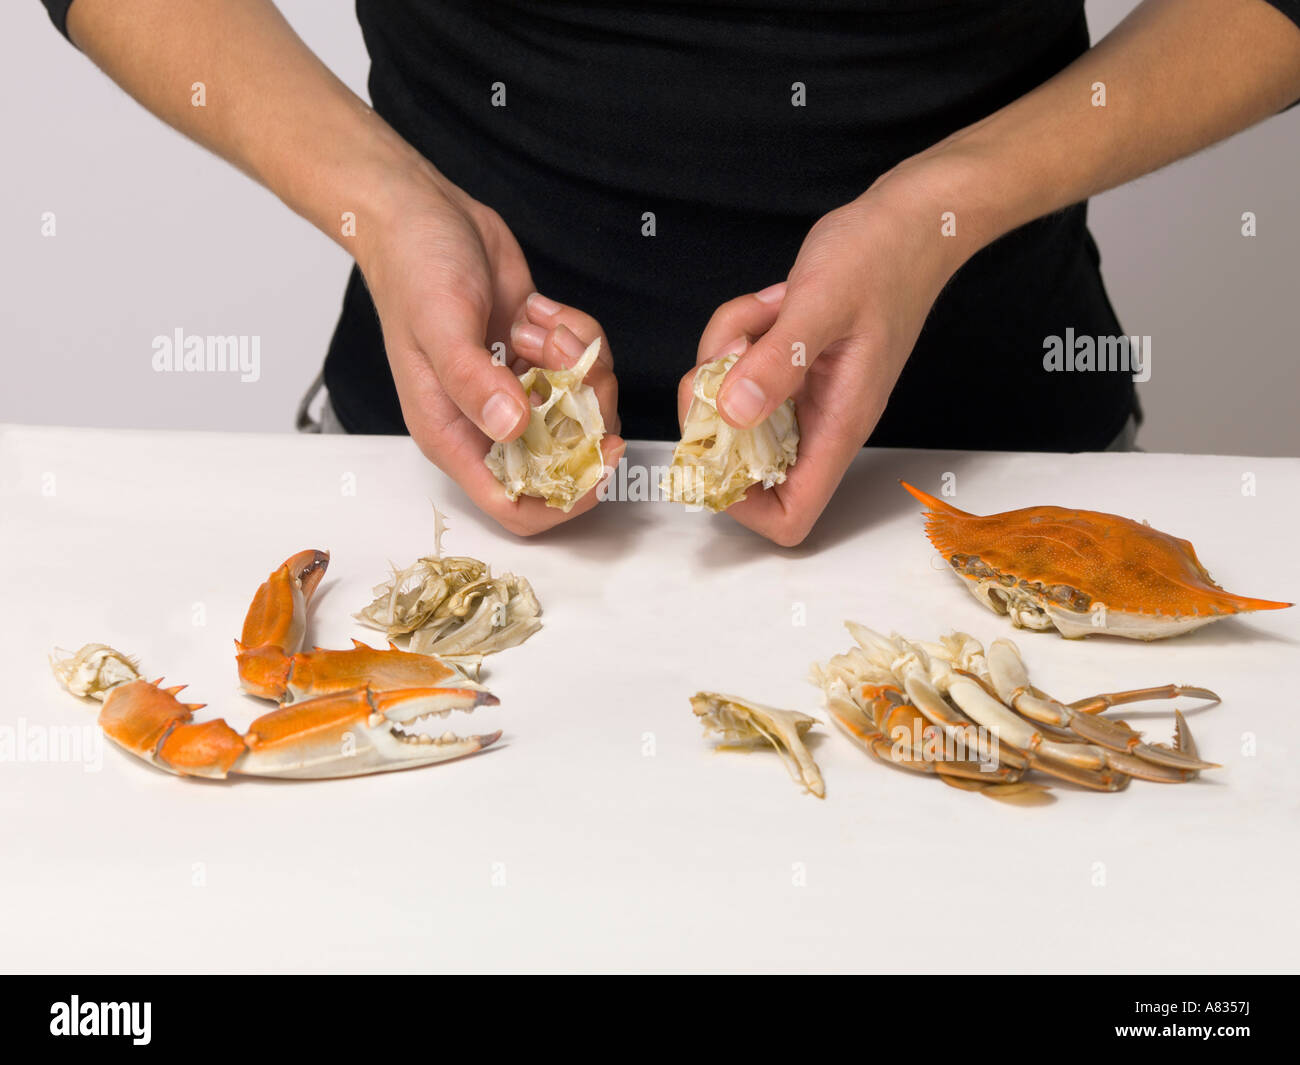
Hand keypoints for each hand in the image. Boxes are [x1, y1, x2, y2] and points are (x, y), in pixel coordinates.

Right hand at [355, 163, 620, 534]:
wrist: (420, 211)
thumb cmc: (412, 270)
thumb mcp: (440, 326)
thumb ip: (473, 381)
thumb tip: (513, 427)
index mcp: (455, 435)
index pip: (515, 506)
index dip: (566, 497)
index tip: (601, 454)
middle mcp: (488, 421)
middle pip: (565, 457)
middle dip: (585, 413)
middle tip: (572, 362)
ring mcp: (518, 388)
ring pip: (584, 407)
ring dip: (581, 364)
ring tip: (542, 325)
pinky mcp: (539, 356)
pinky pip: (585, 365)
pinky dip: (578, 337)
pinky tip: (540, 311)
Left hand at [680, 166, 969, 545]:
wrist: (908, 221)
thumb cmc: (883, 259)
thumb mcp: (821, 304)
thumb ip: (777, 362)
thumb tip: (733, 413)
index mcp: (837, 426)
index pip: (789, 514)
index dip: (743, 504)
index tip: (713, 452)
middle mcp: (817, 419)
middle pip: (742, 464)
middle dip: (711, 414)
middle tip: (718, 363)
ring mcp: (800, 392)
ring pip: (731, 406)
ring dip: (723, 359)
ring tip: (758, 315)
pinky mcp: (787, 363)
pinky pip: (738, 366)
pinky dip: (735, 335)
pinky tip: (767, 304)